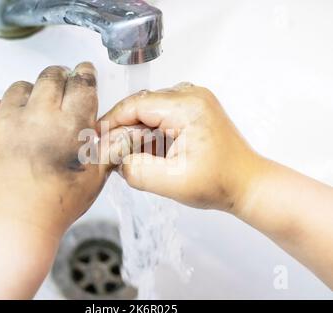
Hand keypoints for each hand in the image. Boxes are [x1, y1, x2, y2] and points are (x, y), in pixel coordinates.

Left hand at [0, 63, 108, 235]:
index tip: (84, 71)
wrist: (15, 223)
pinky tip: (12, 122)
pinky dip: (4, 107)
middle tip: (62, 85)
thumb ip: (112, 149)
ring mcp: (9, 121)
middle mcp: (40, 116)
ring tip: (35, 109)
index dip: (85, 74)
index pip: (82, 84)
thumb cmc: (57, 204)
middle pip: (51, 76)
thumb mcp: (94, 177)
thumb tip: (130, 131)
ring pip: (21, 86)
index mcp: (71, 126)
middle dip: (60, 76)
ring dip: (31, 92)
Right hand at [99, 83, 264, 213]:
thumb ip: (136, 170)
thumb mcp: (172, 182)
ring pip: (149, 110)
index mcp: (187, 107)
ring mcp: (194, 100)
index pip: (135, 105)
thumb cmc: (220, 183)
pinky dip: (151, 131)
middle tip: (114, 153)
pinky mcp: (194, 109)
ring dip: (138, 131)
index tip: (97, 138)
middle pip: (141, 105)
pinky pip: (162, 114)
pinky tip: (151, 151)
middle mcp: (191, 95)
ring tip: (134, 156)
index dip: (112, 121)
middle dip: (124, 129)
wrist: (247, 184)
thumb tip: (115, 158)